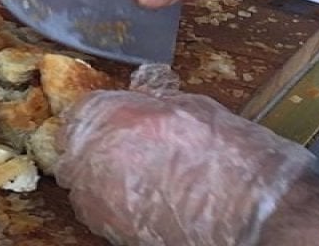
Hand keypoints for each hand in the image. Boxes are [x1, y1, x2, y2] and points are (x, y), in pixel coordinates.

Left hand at [55, 79, 312, 245]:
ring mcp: (96, 193)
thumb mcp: (190, 107)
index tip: (108, 120)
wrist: (248, 211)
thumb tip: (141, 92)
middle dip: (89, 145)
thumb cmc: (227, 156)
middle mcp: (95, 153)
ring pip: (77, 180)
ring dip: (95, 174)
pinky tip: (139, 199)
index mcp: (112, 114)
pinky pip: (93, 208)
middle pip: (70, 145)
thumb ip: (152, 99)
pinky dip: (107, 202)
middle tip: (118, 149)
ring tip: (133, 177)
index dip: (96, 114)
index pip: (80, 109)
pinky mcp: (107, 226)